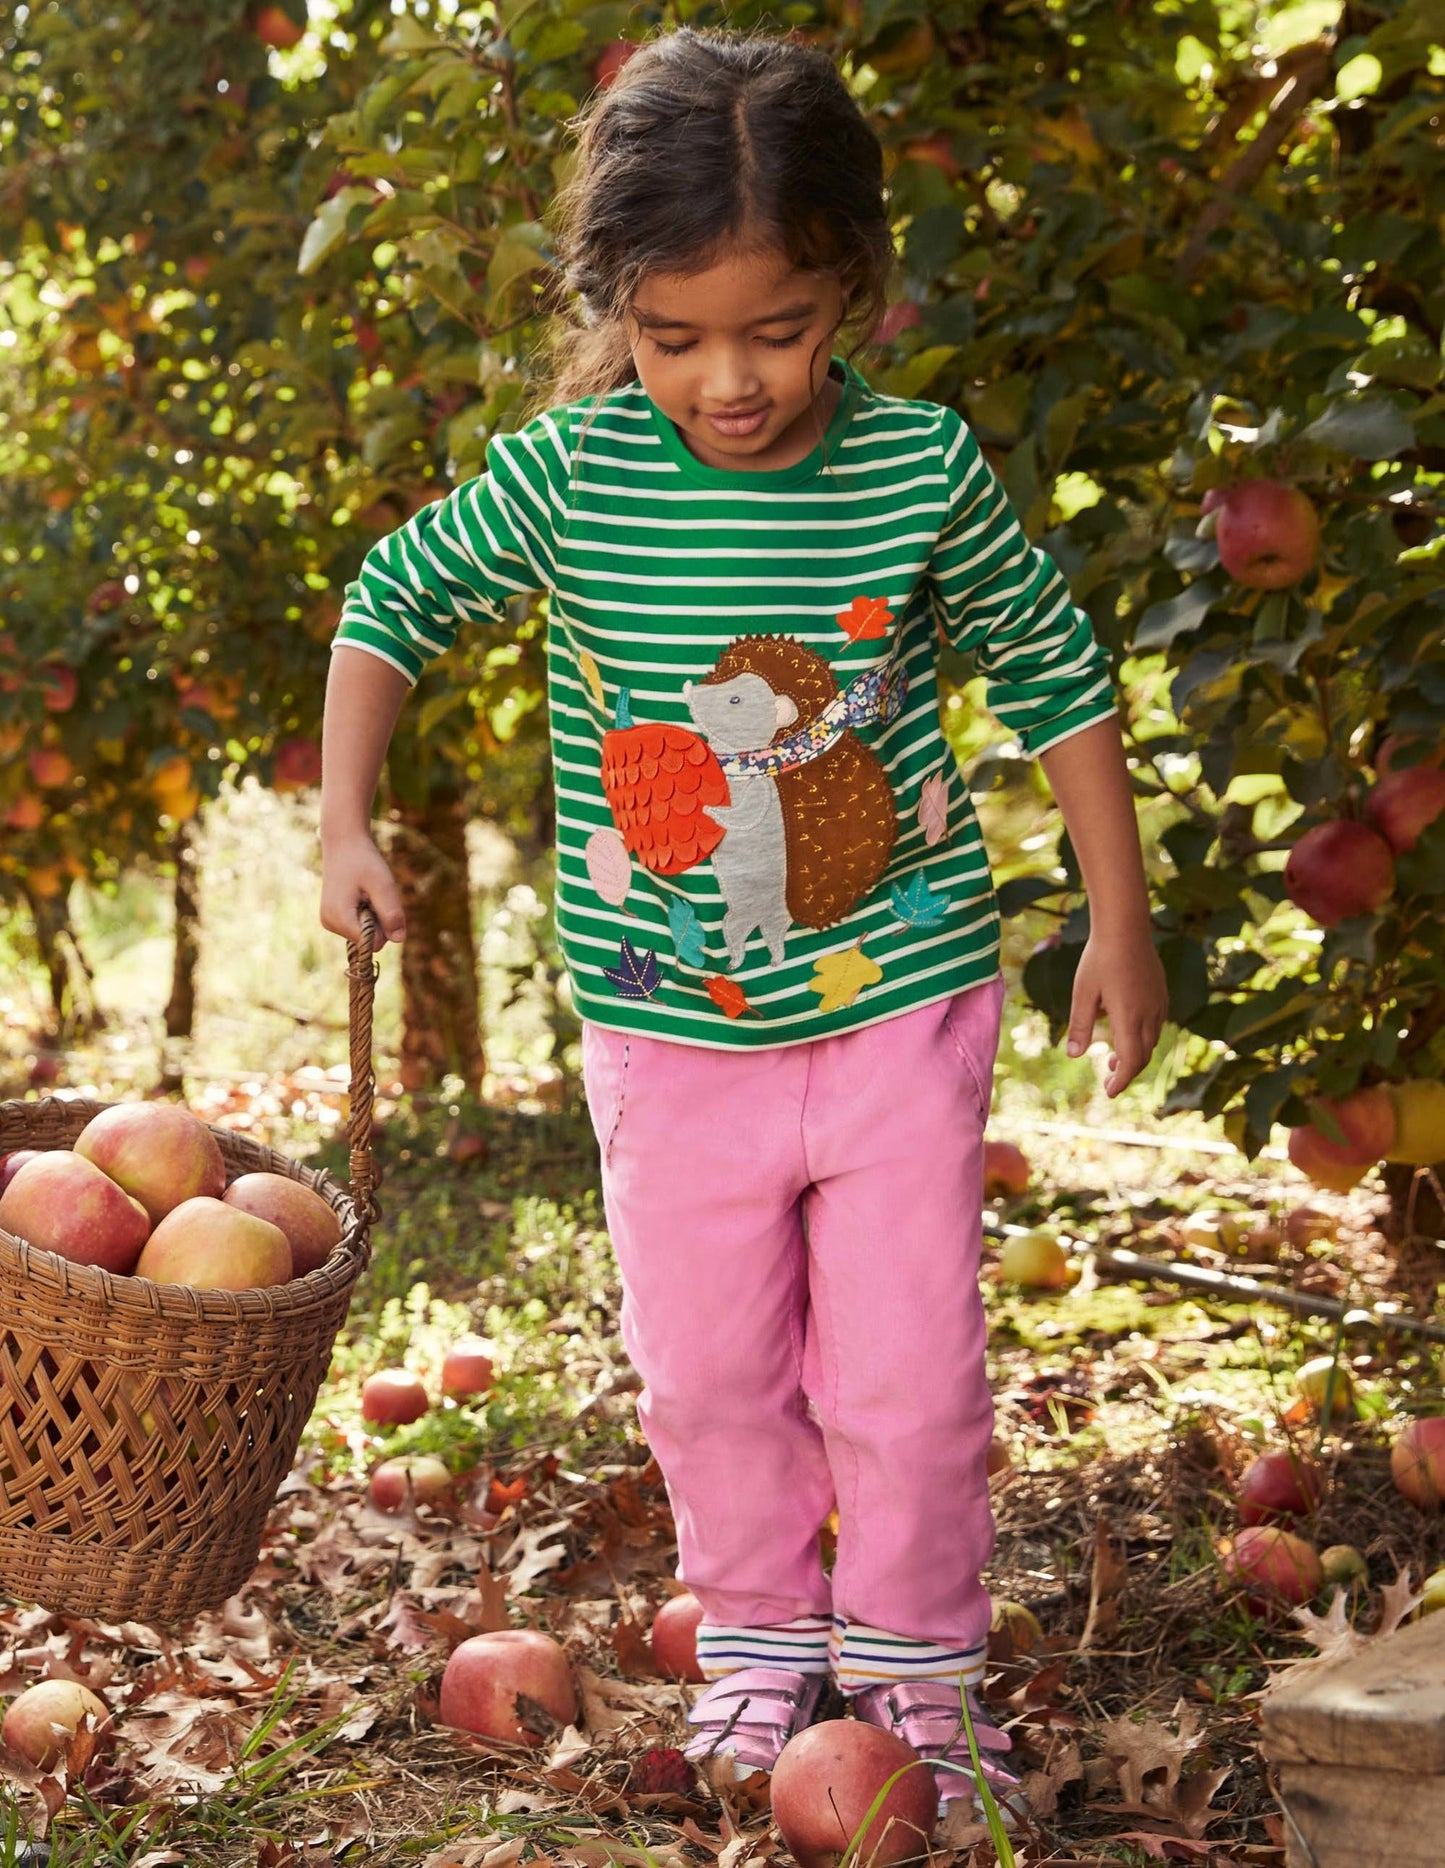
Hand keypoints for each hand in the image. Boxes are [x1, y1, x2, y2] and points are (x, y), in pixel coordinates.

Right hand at [320, 832, 406, 947]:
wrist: (344, 844)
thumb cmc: (363, 862)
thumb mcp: (383, 885)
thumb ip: (391, 913)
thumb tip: (400, 939)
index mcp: (338, 917)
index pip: (371, 943)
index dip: (384, 927)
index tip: (379, 902)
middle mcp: (329, 924)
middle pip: (369, 942)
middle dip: (379, 921)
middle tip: (373, 894)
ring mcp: (330, 922)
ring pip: (365, 935)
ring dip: (374, 917)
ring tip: (366, 893)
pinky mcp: (333, 919)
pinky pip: (360, 927)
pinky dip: (367, 915)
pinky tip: (362, 896)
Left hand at [1065, 929, 1167, 1096]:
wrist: (1125, 927)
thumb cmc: (1099, 959)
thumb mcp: (1082, 993)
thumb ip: (1080, 1025)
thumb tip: (1074, 1055)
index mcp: (1129, 1018)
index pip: (1130, 1061)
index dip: (1120, 1081)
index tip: (1109, 1092)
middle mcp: (1149, 1014)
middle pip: (1142, 1056)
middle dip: (1125, 1073)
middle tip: (1107, 1081)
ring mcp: (1158, 1003)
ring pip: (1150, 1041)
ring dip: (1133, 1055)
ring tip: (1111, 1059)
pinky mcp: (1161, 993)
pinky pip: (1155, 1024)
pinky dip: (1141, 1037)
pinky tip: (1125, 1030)